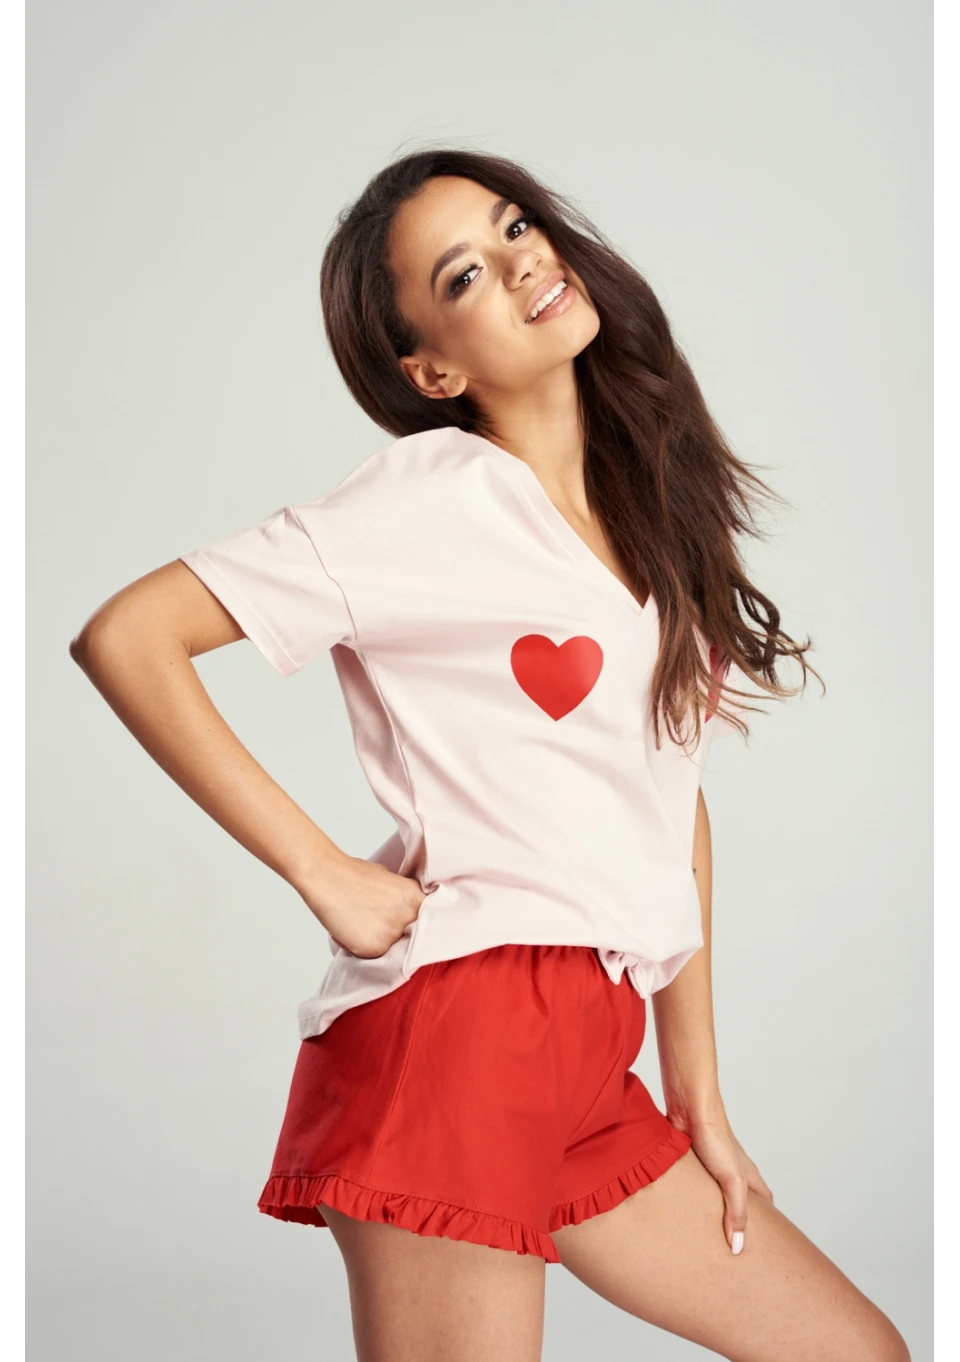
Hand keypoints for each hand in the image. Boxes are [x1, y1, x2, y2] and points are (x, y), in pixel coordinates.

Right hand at [297, 854, 427, 958]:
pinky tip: (351, 930)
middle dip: (398, 934)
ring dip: (380, 942)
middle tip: (379, 924)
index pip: (428, 921)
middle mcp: (410, 917)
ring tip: (362, 924)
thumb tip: (404, 911)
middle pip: (410, 937)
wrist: (327, 877)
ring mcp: (393, 934)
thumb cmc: (353, 874)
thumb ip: (403, 899)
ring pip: (392, 949)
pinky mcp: (375, 948)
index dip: (417, 926)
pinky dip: (362, 948)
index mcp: (417, 898)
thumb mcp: (390, 880)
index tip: (409, 928)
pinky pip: (373, 956)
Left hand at [676, 1106, 774, 1254]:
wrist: (687, 1105)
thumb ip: (736, 1212)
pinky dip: (692, 1197)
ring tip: (706, 1233)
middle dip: (739, 1219)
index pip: (766, 1201)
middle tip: (734, 1245)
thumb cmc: (714, 1135)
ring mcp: (710, 1164)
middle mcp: (731, 1169)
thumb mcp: (731, 1179)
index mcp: (747, 1174)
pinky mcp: (690, 1160)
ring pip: (716, 1192)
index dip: (770, 1222)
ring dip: (713, 1209)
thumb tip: (738, 1247)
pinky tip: (683, 1207)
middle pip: (741, 1199)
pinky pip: (695, 1183)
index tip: (768, 1242)